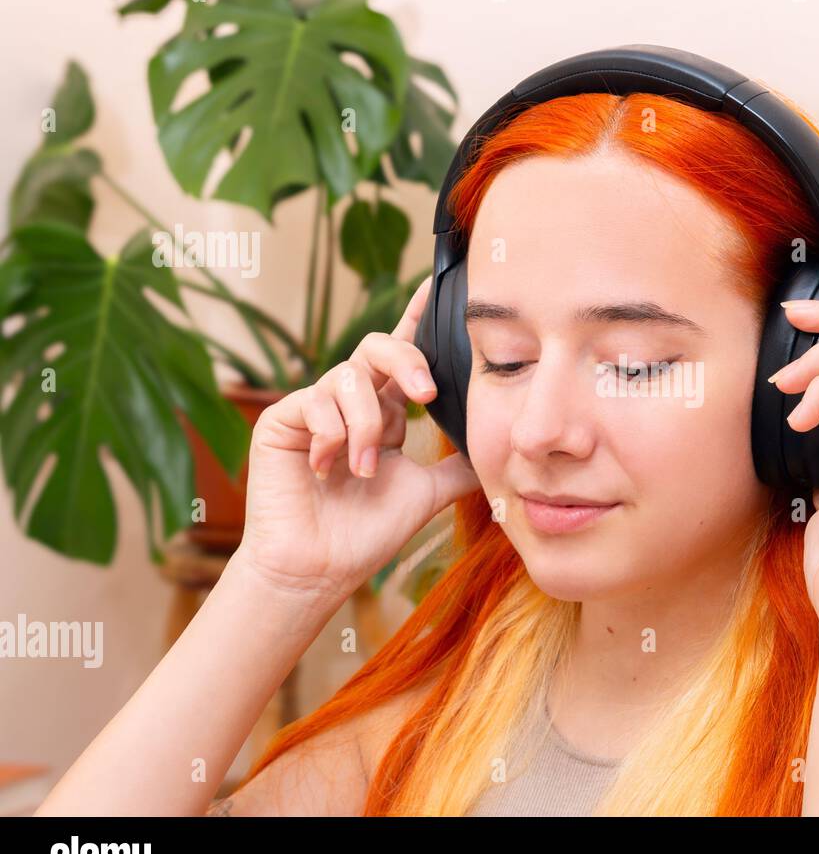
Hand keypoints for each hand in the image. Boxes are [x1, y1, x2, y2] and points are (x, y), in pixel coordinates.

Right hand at [235, 277, 481, 610]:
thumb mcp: (428, 492)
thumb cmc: (367, 534)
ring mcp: (314, 408)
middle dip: (406, 361)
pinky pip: (315, 400)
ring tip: (364, 469)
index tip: (438, 282)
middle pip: (379, 348)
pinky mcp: (282, 419)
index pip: (404, 356)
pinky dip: (333, 435)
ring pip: (350, 378)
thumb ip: (459, 466)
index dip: (418, 317)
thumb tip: (500, 448)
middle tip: (426, 394)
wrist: (321, 570)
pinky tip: (328, 469)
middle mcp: (351, 402)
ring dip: (367, 426)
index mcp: (385, 412)